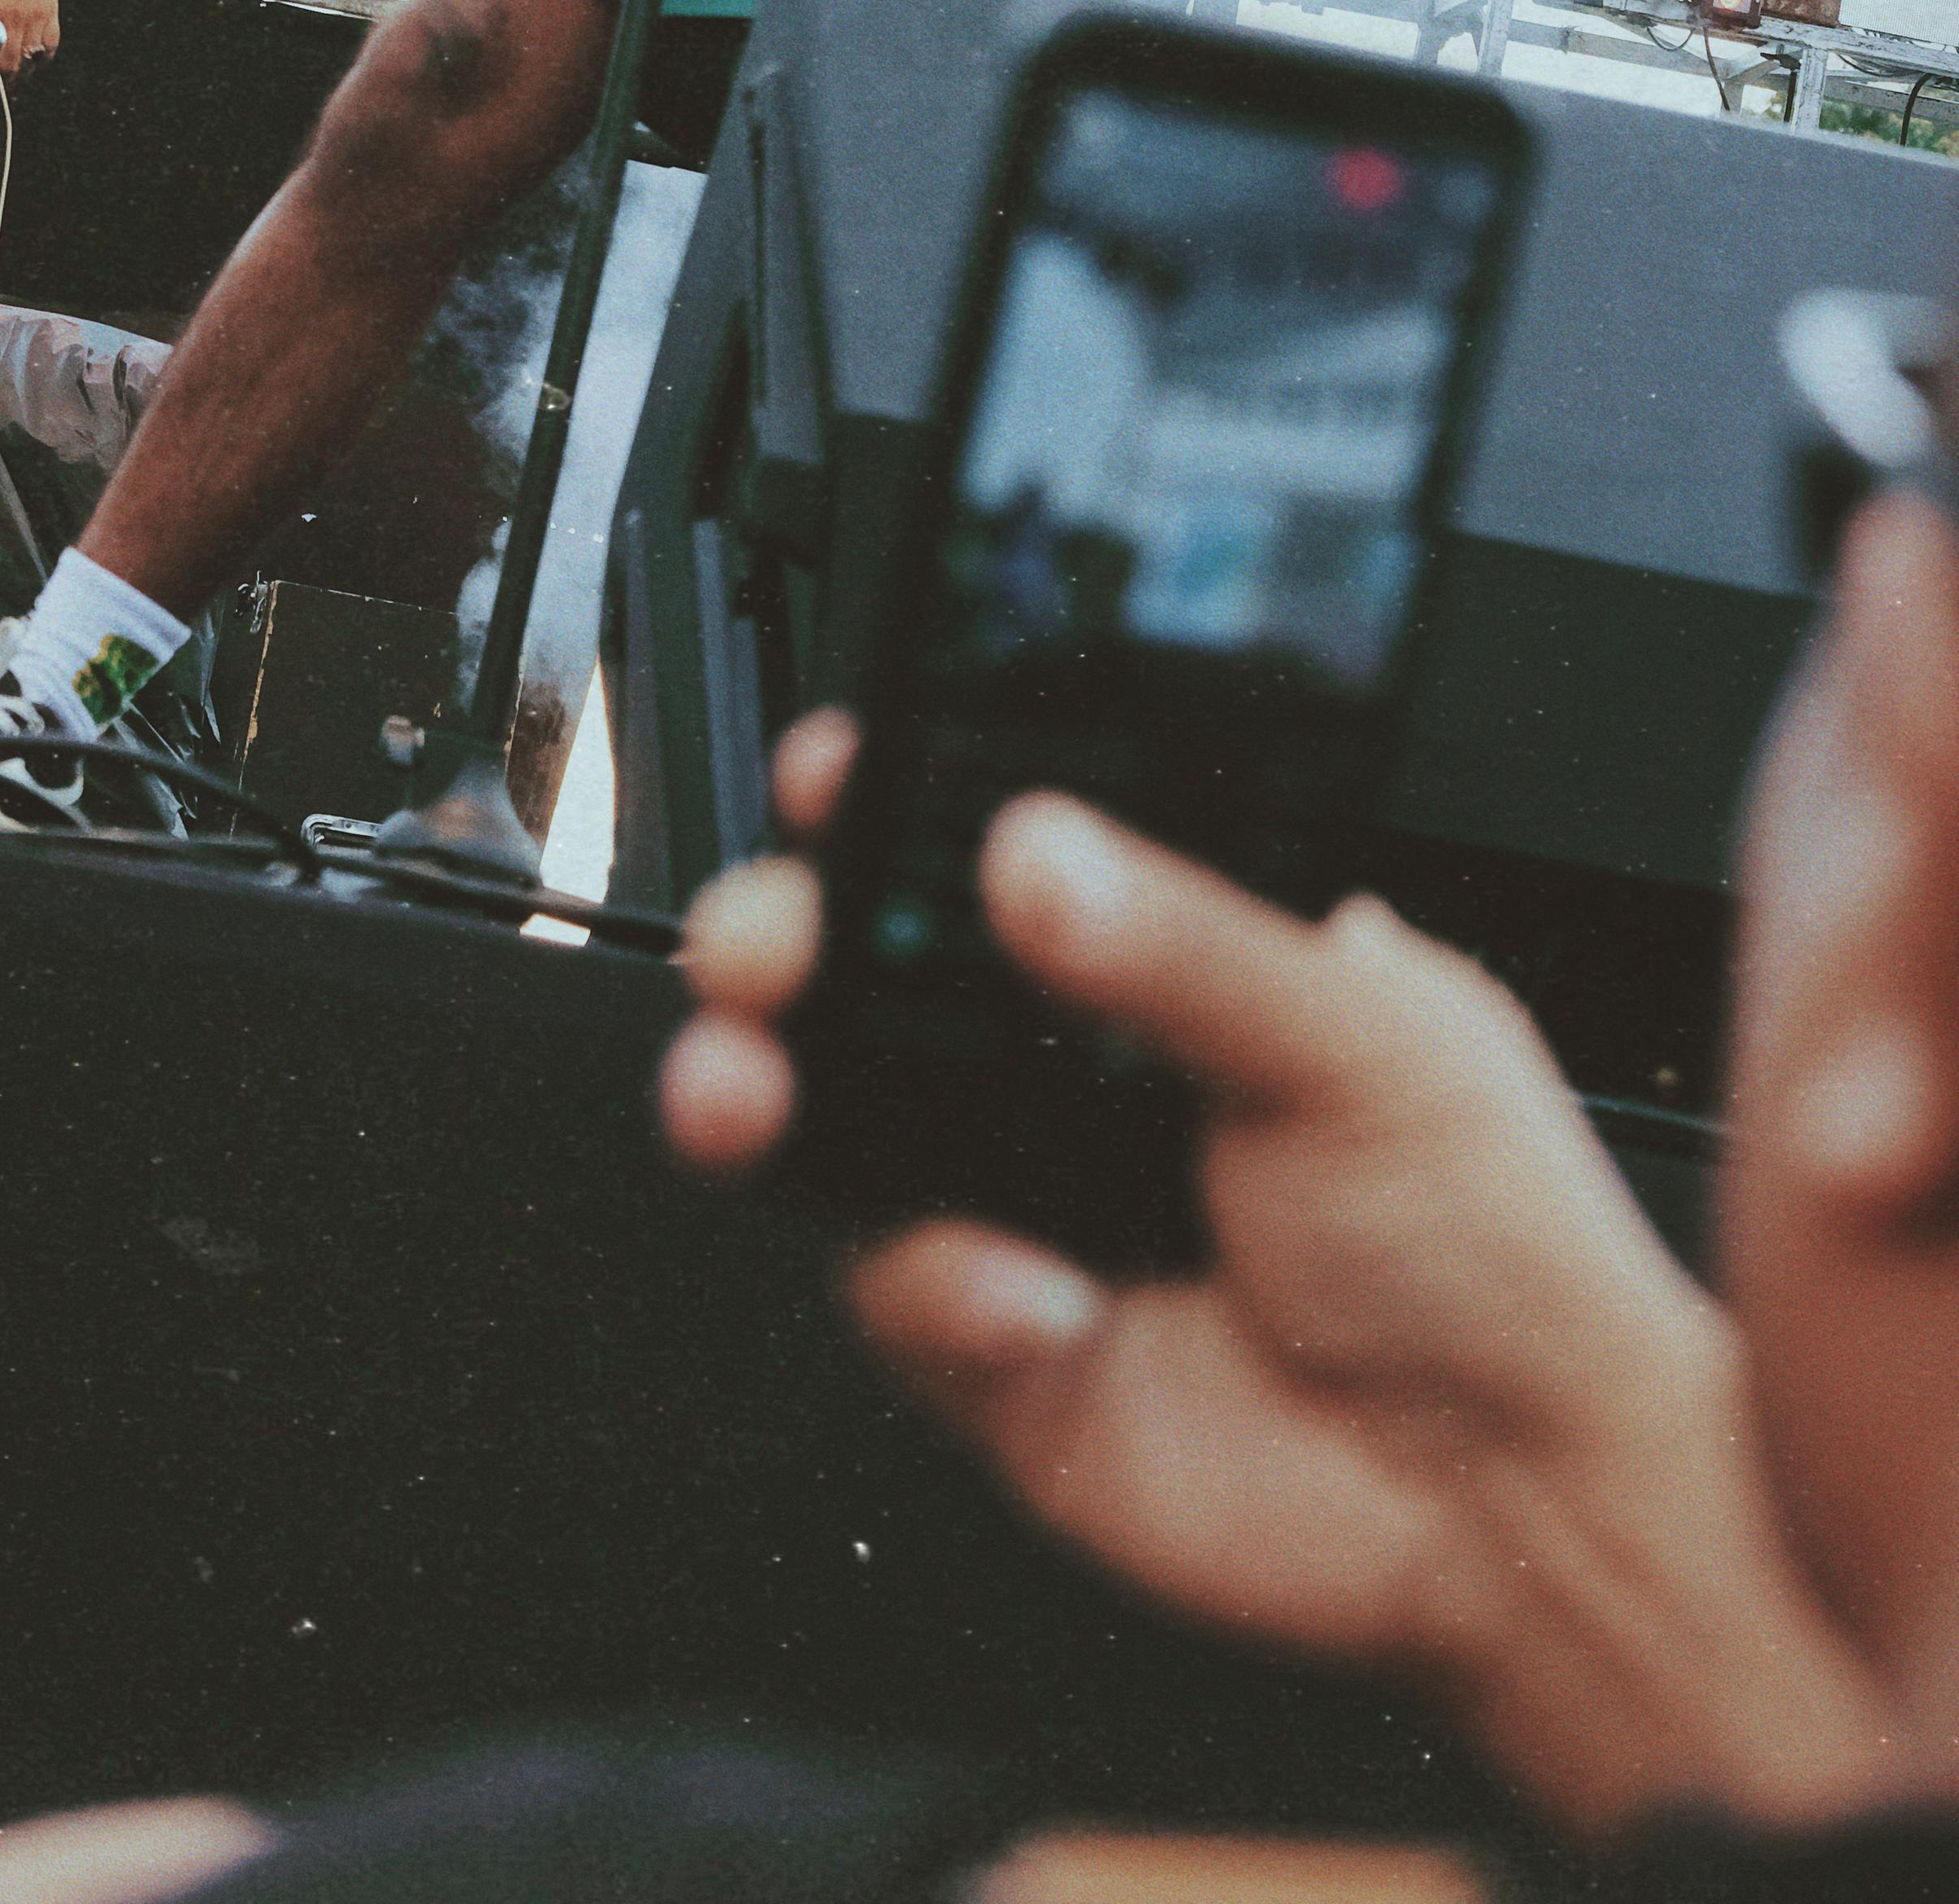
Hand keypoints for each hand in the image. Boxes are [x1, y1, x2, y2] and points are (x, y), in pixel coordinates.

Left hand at [0, 0, 60, 77]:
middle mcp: (12, 19)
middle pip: (9, 66)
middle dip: (1, 80)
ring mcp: (34, 17)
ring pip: (30, 60)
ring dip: (20, 72)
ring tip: (12, 76)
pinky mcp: (49, 12)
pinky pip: (49, 46)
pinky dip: (42, 58)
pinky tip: (34, 60)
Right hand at [661, 719, 1891, 1841]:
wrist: (1525, 1504)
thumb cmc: (1501, 1251)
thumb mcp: (1361, 1043)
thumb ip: (1187, 944)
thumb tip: (1038, 854)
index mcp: (1172, 955)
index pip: (1002, 841)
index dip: (898, 798)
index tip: (837, 770)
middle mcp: (1080, 1070)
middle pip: (875, 972)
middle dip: (782, 938)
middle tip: (763, 945)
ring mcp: (1027, 1204)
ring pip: (838, 1124)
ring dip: (766, 1093)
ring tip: (749, 1092)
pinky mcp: (999, 1345)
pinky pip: (895, 1289)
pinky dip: (937, 1285)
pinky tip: (1034, 1297)